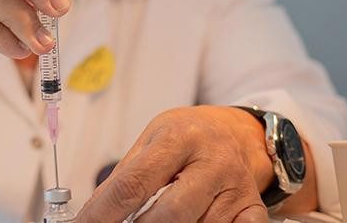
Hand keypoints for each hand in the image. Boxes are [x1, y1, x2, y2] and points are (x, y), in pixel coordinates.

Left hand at [79, 106, 275, 222]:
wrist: (234, 132)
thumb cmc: (187, 138)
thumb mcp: (152, 142)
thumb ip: (124, 177)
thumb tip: (93, 214)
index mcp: (180, 137)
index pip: (133, 184)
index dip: (103, 214)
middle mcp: (213, 160)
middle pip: (169, 214)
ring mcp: (237, 186)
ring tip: (163, 216)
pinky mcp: (253, 207)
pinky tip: (197, 219)